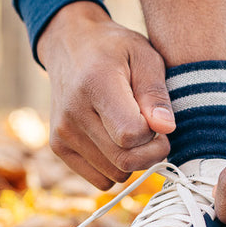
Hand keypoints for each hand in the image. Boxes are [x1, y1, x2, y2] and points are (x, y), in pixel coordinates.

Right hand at [37, 1, 175, 189]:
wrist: (71, 46)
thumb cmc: (115, 50)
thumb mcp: (144, 56)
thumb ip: (155, 93)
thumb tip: (166, 128)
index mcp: (95, 84)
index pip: (131, 134)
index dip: (154, 134)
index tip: (159, 119)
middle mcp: (73, 113)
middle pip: (124, 160)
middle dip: (150, 152)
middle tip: (155, 132)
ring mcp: (62, 133)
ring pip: (114, 174)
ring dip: (134, 160)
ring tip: (133, 131)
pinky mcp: (59, 147)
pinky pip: (100, 179)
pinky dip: (116, 167)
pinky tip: (117, 142)